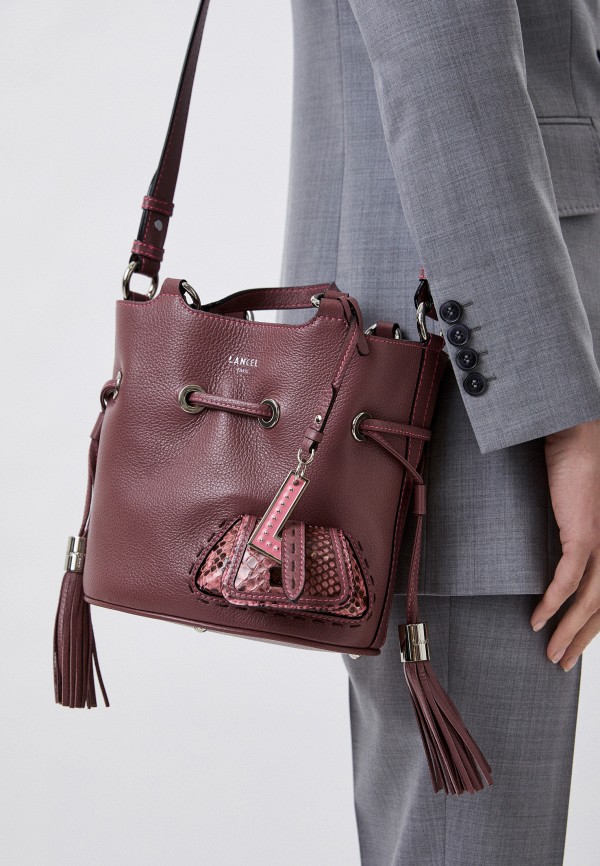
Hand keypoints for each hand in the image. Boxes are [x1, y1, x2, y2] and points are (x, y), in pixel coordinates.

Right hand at [530, 418, 599, 669]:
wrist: (577, 437)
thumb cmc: (577, 468)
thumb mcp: (578, 513)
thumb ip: (574, 538)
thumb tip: (558, 561)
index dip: (592, 626)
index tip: (572, 644)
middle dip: (581, 639)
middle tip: (561, 663)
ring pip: (590, 603)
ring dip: (568, 632)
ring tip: (552, 654)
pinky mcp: (585, 535)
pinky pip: (567, 581)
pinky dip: (552, 603)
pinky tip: (538, 619)